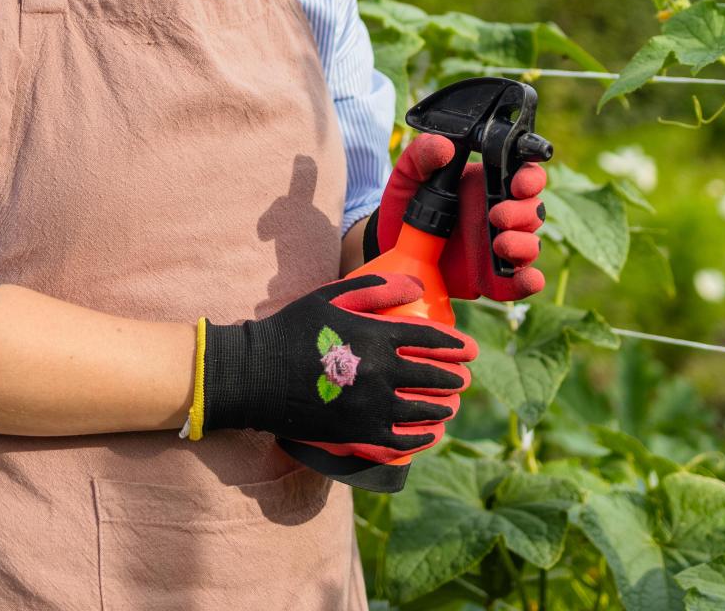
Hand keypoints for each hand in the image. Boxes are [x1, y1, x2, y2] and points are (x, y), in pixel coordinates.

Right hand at [198, 273, 475, 463]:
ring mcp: (370, 407)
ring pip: (422, 410)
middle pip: (432, 376)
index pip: (430, 339)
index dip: (455, 345)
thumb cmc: (293, 330)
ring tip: (450, 405)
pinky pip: (402, 441)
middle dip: (453, 377)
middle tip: (463, 378)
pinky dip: (422, 437)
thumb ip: (377, 290)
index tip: (469, 349)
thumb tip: (419, 284)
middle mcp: (379, 373)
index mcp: (375, 336)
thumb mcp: (331, 298)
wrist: (255, 376)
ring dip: (442, 406)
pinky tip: (430, 433)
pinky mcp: (358, 434)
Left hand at [369, 133, 546, 300]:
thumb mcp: (408, 174)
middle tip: (496, 214)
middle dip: (523, 212)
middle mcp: (500, 214)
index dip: (531, 177)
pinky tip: (527, 279)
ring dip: (524, 244)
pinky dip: (528, 282)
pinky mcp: (492, 278)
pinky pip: (518, 282)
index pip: (525, 175)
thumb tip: (445, 146)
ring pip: (531, 245)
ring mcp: (498, 247)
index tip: (519, 183)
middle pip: (534, 210)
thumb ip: (422, 154)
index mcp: (488, 184)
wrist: (389, 246)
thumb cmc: (405, 202)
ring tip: (499, 243)